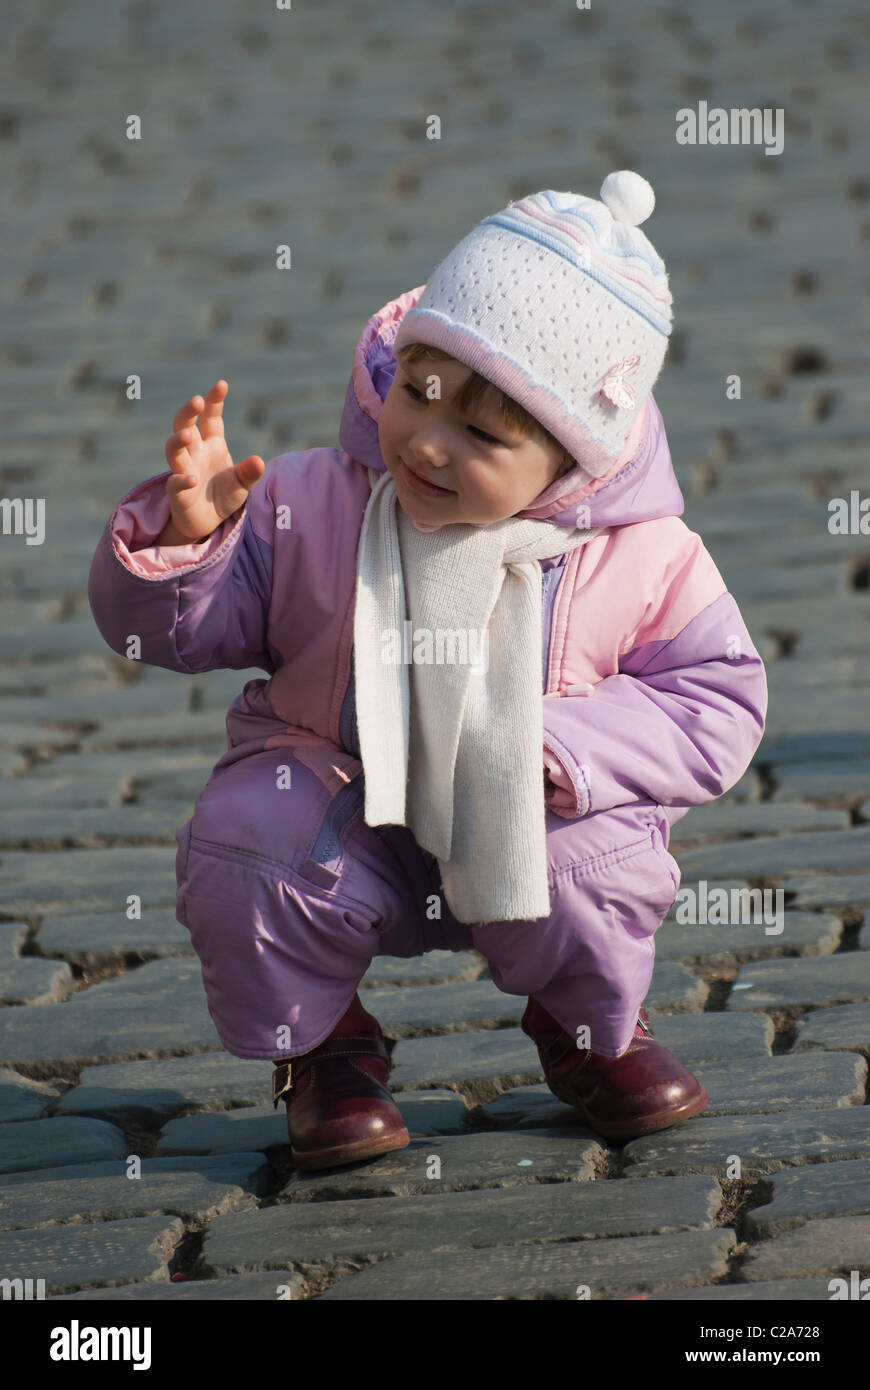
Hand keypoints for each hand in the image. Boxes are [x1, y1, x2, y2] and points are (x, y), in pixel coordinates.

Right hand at [163, 381, 264, 540]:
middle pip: (184, 425)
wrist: (208, 522)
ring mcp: (183, 470)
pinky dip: (182, 480)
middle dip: (188, 411)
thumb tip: (259, 461)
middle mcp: (195, 453)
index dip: (214, 401)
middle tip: (196, 400)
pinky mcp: (178, 492)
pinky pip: (175, 483)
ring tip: (185, 435)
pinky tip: (192, 480)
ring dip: (177, 441)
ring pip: (173, 450)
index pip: (211, 417)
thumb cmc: (223, 495)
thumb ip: (250, 473)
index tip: (221, 385)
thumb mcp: (243, 484)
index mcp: (211, 444)